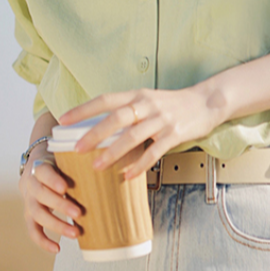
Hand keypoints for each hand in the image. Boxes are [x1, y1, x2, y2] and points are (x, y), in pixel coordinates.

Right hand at [18, 149, 83, 253]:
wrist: (38, 166)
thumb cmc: (60, 162)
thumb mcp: (66, 157)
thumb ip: (81, 162)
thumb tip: (114, 169)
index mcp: (40, 166)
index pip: (43, 172)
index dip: (52, 180)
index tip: (65, 187)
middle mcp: (30, 184)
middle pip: (41, 195)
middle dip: (60, 205)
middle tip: (79, 213)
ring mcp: (28, 201)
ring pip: (37, 215)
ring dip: (57, 225)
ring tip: (76, 233)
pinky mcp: (29, 215)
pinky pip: (32, 230)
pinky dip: (43, 241)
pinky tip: (57, 249)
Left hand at [58, 85, 227, 179]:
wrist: (206, 102)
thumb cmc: (173, 104)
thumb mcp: (148, 101)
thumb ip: (128, 112)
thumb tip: (99, 129)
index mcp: (137, 95)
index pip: (105, 100)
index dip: (83, 110)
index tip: (63, 120)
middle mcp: (147, 105)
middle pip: (116, 118)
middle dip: (94, 133)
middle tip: (76, 148)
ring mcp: (161, 119)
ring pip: (133, 136)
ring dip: (113, 152)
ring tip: (97, 166)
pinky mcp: (174, 133)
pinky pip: (154, 151)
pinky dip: (139, 164)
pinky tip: (127, 175)